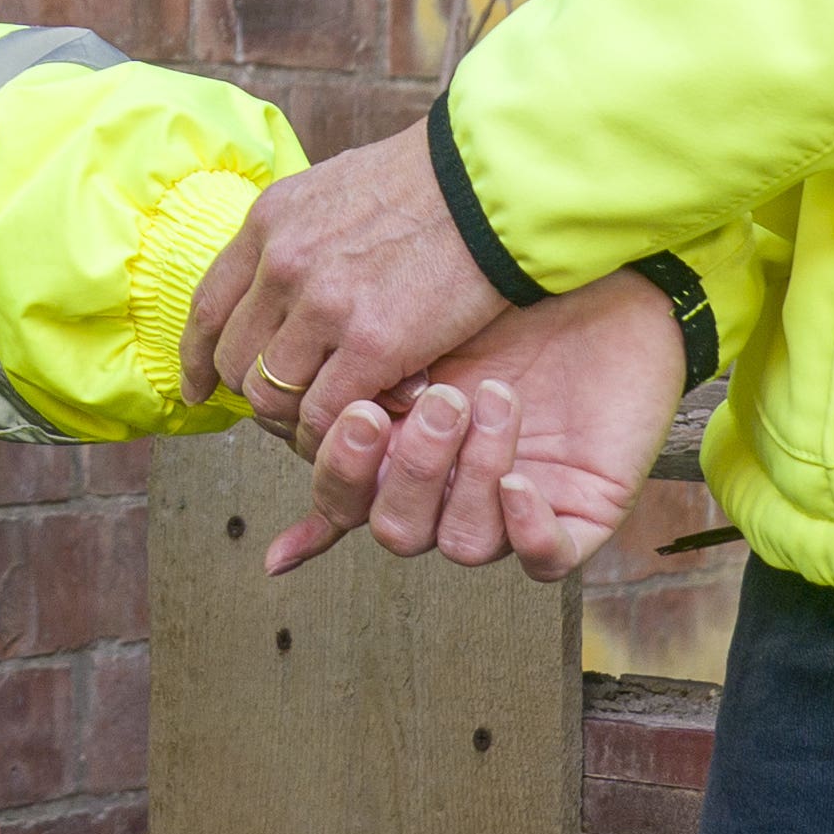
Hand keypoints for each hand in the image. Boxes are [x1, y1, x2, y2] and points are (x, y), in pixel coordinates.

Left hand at [183, 124, 510, 445]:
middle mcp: (282, 263)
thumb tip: (282, 277)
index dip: (199, 357)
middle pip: (234, 360)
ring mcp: (323, 305)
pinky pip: (324, 414)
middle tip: (290, 407)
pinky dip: (333, 433)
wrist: (494, 183)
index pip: (207, 307)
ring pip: (270, 394)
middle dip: (255, 393)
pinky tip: (357, 430)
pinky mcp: (372, 344)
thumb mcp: (336, 189)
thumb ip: (300, 235)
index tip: (202, 386)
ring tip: (330, 419)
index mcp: (270, 222)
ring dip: (295, 417)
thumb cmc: (432, 185)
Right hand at [270, 274, 686, 580]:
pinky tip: (523, 479)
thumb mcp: (407, 314)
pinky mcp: (575, 517)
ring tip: (494, 395)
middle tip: (434, 396)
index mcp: (399, 453)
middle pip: (393, 528)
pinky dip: (524, 528)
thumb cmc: (506, 292)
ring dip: (469, 473)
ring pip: (459, 542)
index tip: (361, 407)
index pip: (343, 498)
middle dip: (408, 468)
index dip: (342, 467)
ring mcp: (509, 510)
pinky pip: (542, 560)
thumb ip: (327, 353)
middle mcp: (448, 491)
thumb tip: (224, 374)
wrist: (610, 274)